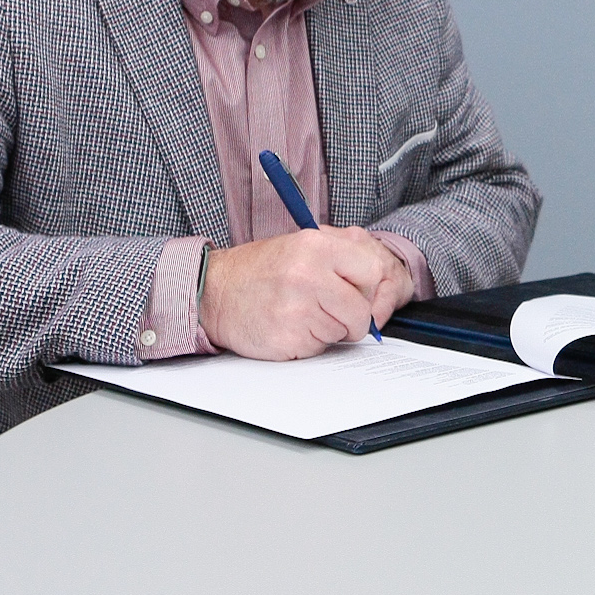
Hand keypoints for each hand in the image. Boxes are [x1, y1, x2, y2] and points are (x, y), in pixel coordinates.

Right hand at [200, 226, 414, 360]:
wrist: (214, 292)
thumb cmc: (261, 271)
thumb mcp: (301, 246)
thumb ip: (341, 257)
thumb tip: (380, 280)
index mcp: (316, 246)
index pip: (373, 271)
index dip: (368, 287)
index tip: (358, 292)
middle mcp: (308, 275)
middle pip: (362, 310)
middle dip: (353, 317)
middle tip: (331, 310)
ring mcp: (297, 309)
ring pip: (342, 332)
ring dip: (328, 329)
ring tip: (301, 313)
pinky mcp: (288, 338)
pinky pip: (319, 348)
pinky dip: (309, 343)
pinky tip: (289, 326)